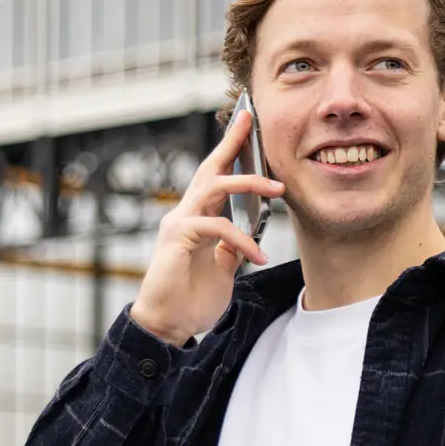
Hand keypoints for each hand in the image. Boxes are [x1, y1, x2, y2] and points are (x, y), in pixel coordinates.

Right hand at [129, 109, 284, 346]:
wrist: (167, 325)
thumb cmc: (189, 299)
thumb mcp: (221, 269)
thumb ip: (231, 247)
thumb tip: (247, 233)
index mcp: (196, 219)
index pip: (214, 178)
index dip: (229, 150)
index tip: (247, 124)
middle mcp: (184, 214)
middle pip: (209, 169)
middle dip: (231, 143)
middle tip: (251, 120)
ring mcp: (179, 224)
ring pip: (214, 188)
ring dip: (248, 184)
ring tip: (277, 191)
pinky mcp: (178, 238)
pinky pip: (217, 227)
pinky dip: (242, 240)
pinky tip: (257, 256)